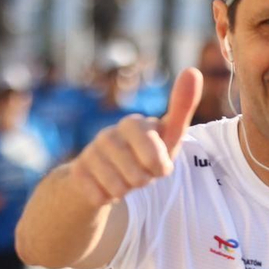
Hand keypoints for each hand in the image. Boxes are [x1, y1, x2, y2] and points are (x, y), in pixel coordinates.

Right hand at [69, 68, 202, 208]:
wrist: (102, 174)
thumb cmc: (145, 153)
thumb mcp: (168, 137)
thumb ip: (182, 108)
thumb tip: (192, 70)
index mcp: (135, 124)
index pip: (153, 150)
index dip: (159, 165)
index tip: (160, 167)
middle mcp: (110, 134)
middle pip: (139, 176)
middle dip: (144, 181)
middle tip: (141, 173)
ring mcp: (91, 152)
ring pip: (119, 188)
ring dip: (126, 191)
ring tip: (124, 179)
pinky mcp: (76, 171)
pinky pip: (100, 197)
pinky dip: (108, 198)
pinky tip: (106, 187)